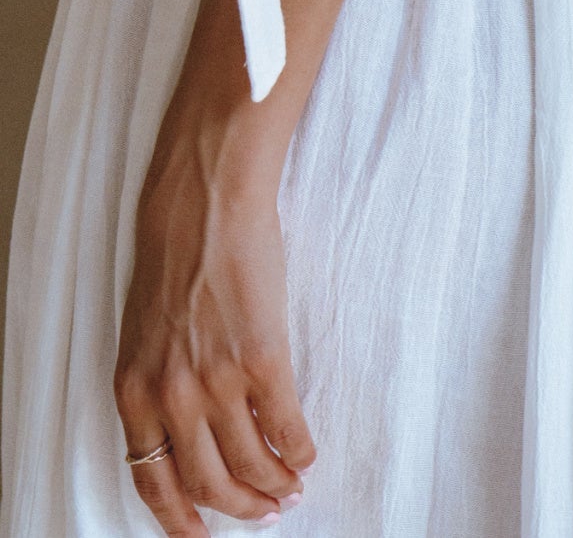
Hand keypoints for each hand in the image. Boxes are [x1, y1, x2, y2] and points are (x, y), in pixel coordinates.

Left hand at [115, 115, 314, 532]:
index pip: (151, 481)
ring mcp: (218, 380)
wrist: (206, 200)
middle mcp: (171, 397)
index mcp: (134, 391)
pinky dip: (299, 450)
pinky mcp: (262, 358)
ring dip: (275, 485)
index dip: (180, 519)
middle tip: (264, 512)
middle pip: (207, 483)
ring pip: (249, 464)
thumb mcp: (146, 331)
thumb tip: (188, 430)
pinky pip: (286, 426)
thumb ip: (159, 383)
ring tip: (291, 487)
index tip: (201, 534)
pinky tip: (306, 453)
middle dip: (239, 507)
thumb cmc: (176, 253)